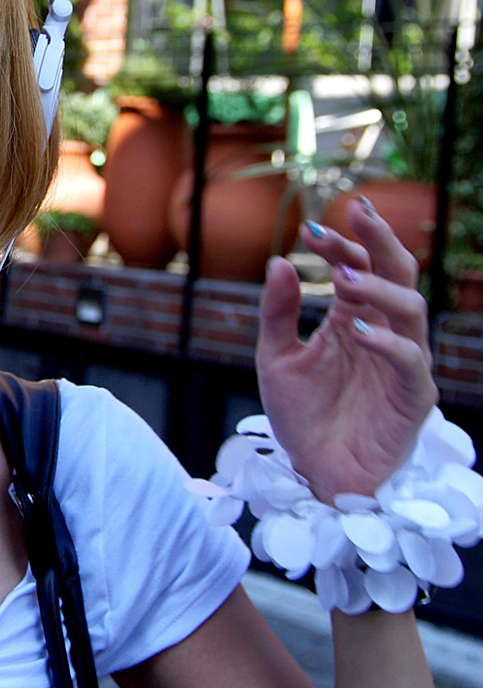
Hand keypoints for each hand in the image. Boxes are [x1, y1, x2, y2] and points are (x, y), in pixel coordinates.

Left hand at [256, 197, 438, 503]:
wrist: (314, 474)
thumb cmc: (301, 417)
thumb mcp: (276, 358)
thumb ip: (277, 313)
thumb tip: (279, 261)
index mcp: (354, 319)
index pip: (359, 268)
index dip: (342, 245)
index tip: (312, 228)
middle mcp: (384, 334)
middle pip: (397, 274)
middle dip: (380, 241)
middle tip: (359, 213)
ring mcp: (402, 364)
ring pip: (412, 310)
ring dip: (380, 289)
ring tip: (346, 280)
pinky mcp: (412, 398)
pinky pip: (411, 363)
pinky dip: (388, 342)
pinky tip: (358, 330)